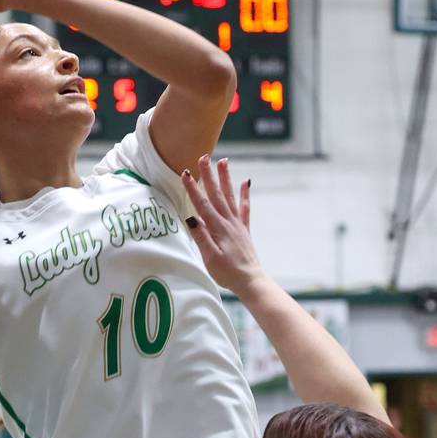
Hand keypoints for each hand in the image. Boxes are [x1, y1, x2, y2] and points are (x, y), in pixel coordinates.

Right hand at [181, 156, 264, 295]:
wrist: (250, 280)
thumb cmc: (228, 273)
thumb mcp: (210, 258)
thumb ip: (201, 238)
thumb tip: (191, 219)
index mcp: (217, 229)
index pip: (202, 204)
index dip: (193, 188)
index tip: (186, 173)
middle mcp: (228, 222)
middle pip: (216, 194)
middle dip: (209, 175)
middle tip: (204, 157)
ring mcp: (237, 224)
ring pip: (230, 196)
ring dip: (226, 178)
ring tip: (224, 161)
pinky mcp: (243, 229)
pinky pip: (244, 208)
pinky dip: (245, 194)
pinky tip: (246, 181)